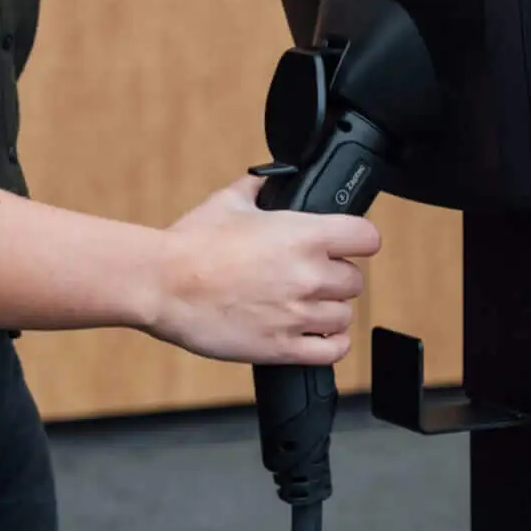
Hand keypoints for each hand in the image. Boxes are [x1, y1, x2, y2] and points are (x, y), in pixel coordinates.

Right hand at [143, 172, 382, 366]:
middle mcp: (308, 275)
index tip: (349, 242)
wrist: (163, 284)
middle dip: (337, 276)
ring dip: (330, 310)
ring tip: (307, 305)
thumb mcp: (229, 201)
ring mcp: (297, 315)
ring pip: (344, 316)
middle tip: (313, 275)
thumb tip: (268, 180)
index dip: (359, 238)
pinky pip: (331, 351)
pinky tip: (318, 335)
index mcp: (303, 235)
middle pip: (355, 281)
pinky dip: (330, 343)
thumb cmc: (191, 243)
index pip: (367, 237)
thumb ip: (258, 188)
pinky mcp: (282, 347)